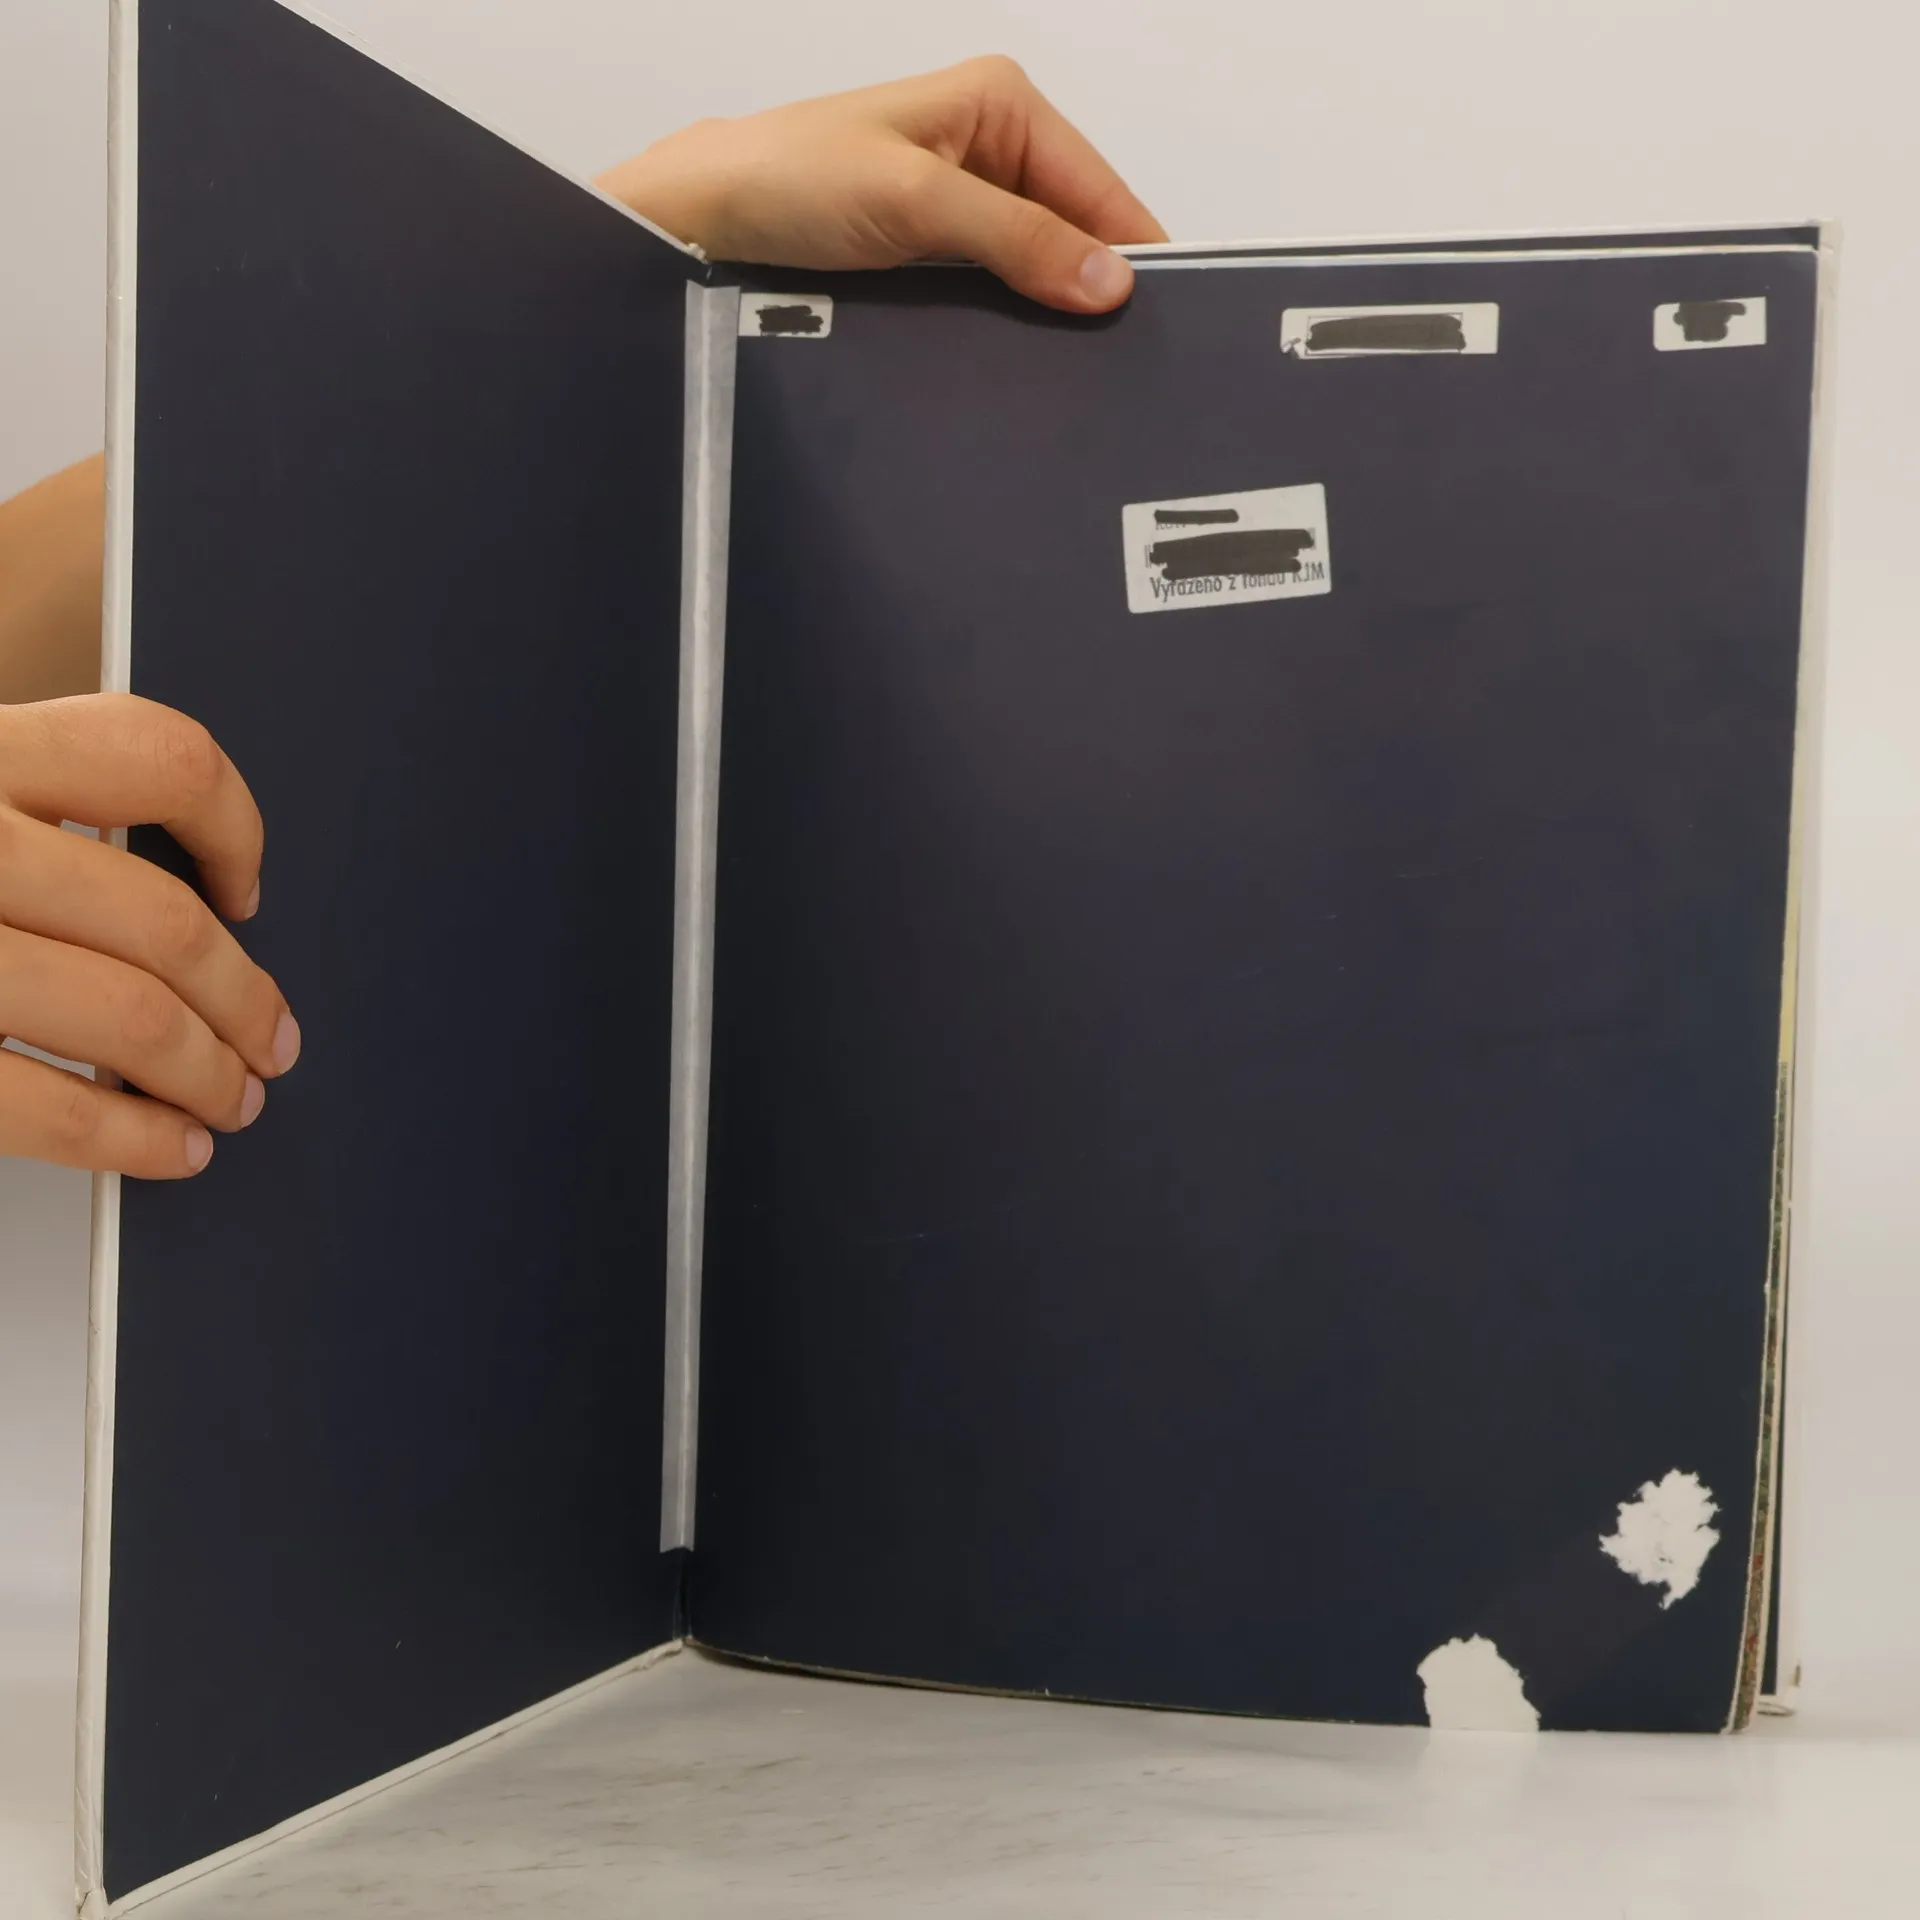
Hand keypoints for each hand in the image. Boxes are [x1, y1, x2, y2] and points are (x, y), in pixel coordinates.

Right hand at [0, 694, 299, 1178]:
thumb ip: (41, 811)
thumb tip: (197, 892)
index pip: (159, 759)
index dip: (236, 828)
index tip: (250, 891)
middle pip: (166, 918)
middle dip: (245, 998)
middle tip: (274, 1041)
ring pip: (129, 1018)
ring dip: (207, 1076)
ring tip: (230, 1100)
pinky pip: (46, 1110)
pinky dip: (130, 1142)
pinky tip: (166, 1148)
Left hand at [597, 55, 1167, 313]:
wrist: (702, 217)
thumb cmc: (793, 182)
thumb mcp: (919, 204)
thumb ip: (1018, 240)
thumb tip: (1110, 281)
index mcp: (1002, 104)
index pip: (1100, 188)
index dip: (1131, 255)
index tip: (1160, 325)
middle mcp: (991, 145)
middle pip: (1074, 228)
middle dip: (1089, 287)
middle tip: (1114, 362)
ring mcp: (963, 201)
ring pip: (1037, 264)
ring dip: (1048, 312)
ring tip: (1072, 369)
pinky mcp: (933, 249)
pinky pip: (996, 287)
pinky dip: (1010, 321)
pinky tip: (1018, 359)